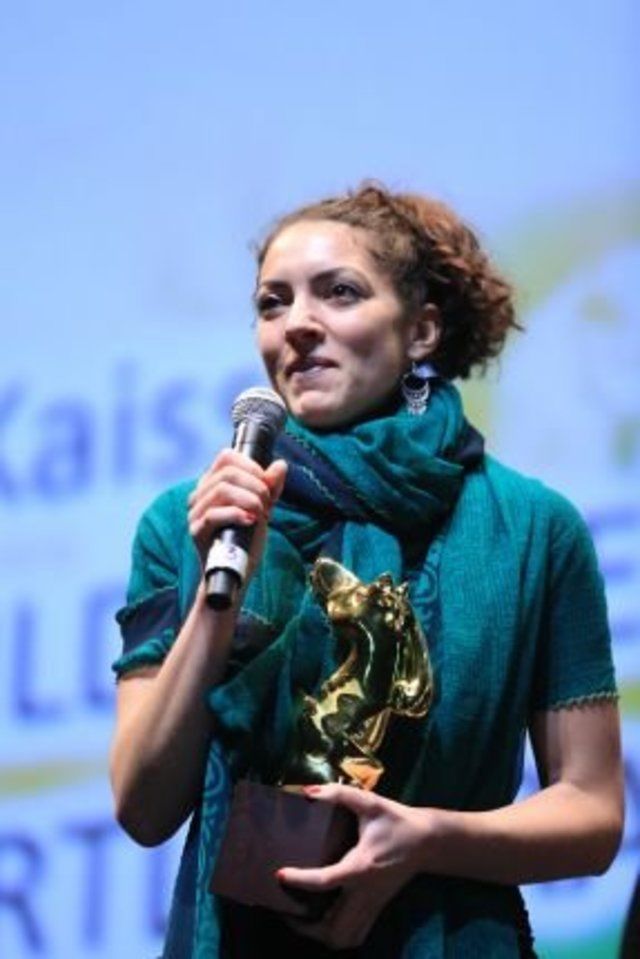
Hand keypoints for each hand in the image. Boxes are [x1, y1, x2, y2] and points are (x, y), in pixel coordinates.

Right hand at [188, 449, 286, 577]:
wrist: (237, 571)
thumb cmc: (247, 537)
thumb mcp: (263, 508)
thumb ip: (271, 487)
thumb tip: (281, 465)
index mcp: (213, 483)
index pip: (226, 457)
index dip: (251, 466)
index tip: (267, 485)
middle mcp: (200, 494)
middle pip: (227, 472)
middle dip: (256, 487)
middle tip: (267, 506)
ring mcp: (195, 512)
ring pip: (221, 490)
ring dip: (250, 500)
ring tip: (261, 515)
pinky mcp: (196, 531)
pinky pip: (213, 514)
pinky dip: (237, 514)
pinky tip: (251, 521)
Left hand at [277, 784, 432, 949]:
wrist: (428, 841)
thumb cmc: (397, 821)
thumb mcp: (371, 802)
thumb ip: (340, 794)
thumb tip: (309, 791)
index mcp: (361, 866)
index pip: (325, 881)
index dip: (299, 880)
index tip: (280, 874)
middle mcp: (365, 892)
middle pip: (333, 929)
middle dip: (305, 926)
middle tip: (286, 908)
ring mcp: (372, 904)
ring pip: (344, 938)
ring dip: (320, 935)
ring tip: (301, 919)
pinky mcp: (377, 907)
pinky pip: (355, 934)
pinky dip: (336, 934)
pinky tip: (324, 919)